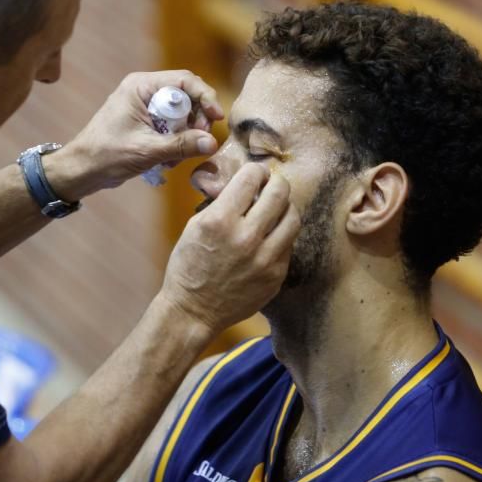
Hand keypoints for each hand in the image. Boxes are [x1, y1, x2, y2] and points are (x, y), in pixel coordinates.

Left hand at [53, 71, 222, 196]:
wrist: (82, 169)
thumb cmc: (106, 155)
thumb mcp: (147, 150)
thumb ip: (181, 145)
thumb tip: (213, 142)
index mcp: (141, 86)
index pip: (185, 80)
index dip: (205, 96)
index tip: (217, 117)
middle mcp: (144, 90)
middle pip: (186, 96)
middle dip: (197, 119)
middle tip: (200, 140)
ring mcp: (145, 105)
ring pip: (181, 113)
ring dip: (186, 134)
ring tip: (177, 157)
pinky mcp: (145, 121)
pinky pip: (172, 125)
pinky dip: (176, 141)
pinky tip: (167, 160)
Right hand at [158, 164, 300, 334]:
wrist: (193, 311)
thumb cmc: (188, 266)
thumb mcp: (194, 226)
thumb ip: (221, 204)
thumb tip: (243, 187)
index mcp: (220, 220)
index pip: (251, 178)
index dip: (255, 170)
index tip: (255, 173)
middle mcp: (246, 237)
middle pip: (279, 193)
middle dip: (276, 182)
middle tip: (272, 184)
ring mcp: (265, 259)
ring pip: (293, 217)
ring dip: (286, 207)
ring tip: (277, 208)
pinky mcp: (276, 276)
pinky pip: (289, 244)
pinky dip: (282, 234)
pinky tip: (271, 236)